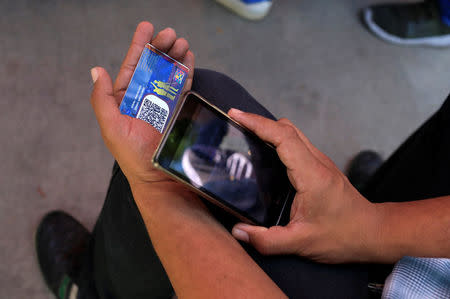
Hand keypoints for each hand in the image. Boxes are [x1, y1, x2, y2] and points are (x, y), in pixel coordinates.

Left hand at [90, 22, 193, 189]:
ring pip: (169, 72)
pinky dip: (186, 71)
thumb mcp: (110, 126)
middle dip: (161, 47)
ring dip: (175, 55)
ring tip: (181, 42)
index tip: (147, 28)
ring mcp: (163, 102)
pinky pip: (183, 85)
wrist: (157, 175)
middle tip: (169, 33)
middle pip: (153, 65)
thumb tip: (97, 70)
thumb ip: (102, 99)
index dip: (139, 46)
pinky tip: (188, 57)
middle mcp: (144, 97)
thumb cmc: (131, 154)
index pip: (132, 67)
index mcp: (125, 99)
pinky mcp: (179, 109)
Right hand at [228, 109, 379, 263]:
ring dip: (268, 129)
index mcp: (312, 175)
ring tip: (245, 133)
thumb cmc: (344, 236)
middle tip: (235, 122)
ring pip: (292, 133)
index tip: (236, 115)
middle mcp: (317, 162)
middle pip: (286, 128)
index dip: (257, 123)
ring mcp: (320, 162)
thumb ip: (268, 241)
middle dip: (258, 121)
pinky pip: (296, 144)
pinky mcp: (319, 167)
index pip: (283, 137)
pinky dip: (277, 140)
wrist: (372, 232)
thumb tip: (239, 232)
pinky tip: (264, 152)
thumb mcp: (302, 244)